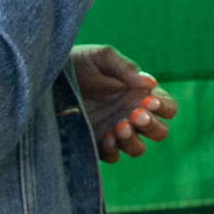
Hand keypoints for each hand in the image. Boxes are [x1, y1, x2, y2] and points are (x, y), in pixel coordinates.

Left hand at [72, 45, 176, 161]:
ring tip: (120, 126)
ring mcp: (114, 131)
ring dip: (134, 141)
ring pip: (138, 149)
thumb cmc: (78, 61)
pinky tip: (105, 136)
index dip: (165, 107)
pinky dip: (114, 151)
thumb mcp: (102, 57)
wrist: (46, 76)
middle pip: (159, 132)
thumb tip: (150, 83)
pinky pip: (113, 157)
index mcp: (139, 94)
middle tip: (135, 114)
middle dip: (152, 126)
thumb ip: (126, 68)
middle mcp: (130, 115)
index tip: (149, 101)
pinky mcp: (95, 143)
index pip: (167, 107)